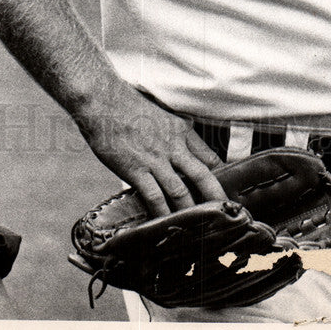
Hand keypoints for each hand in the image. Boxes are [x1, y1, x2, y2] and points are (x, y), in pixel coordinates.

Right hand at [77, 79, 226, 216]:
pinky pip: (154, 197)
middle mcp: (173, 146)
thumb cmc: (128, 107)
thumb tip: (180, 154)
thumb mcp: (161, 116)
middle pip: (202, 175)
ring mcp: (155, 159)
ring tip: (199, 228)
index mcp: (182, 131)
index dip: (221, 176)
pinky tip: (166, 225)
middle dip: (215, 197)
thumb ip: (173, 135)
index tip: (227, 191)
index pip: (210, 156)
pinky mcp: (136, 170)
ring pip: (180, 191)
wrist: (103, 101)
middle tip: (224, 214)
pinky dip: (162, 213)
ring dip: (190, 211)